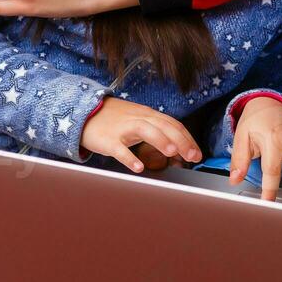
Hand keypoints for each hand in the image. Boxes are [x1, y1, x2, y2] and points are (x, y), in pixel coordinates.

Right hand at [81, 96, 201, 172]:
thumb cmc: (115, 120)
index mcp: (148, 115)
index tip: (197, 153)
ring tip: (171, 153)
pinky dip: (129, 158)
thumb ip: (157, 130)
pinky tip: (138, 167)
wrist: (85, 114)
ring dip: (159, 140)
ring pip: (144, 130)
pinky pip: (119, 149)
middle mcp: (138, 118)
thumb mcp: (139, 120)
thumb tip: (178, 147)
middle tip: (192, 156)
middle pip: (163, 126)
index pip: (173, 124)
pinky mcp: (107, 140)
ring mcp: (122, 128)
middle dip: (180, 140)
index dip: (187, 138)